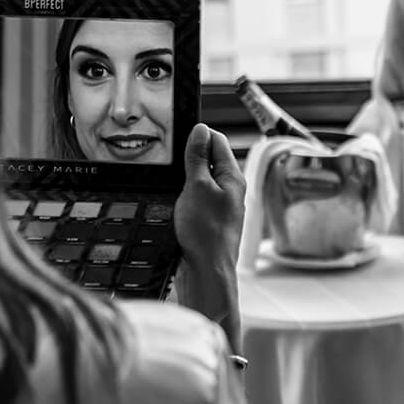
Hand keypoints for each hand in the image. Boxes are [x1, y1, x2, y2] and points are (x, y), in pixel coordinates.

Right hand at [173, 123, 244, 264]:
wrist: (206, 272)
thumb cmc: (206, 233)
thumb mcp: (197, 187)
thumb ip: (197, 158)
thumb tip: (200, 131)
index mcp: (232, 177)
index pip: (218, 141)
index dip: (198, 135)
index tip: (178, 136)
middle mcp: (230, 190)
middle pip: (209, 159)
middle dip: (189, 156)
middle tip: (170, 160)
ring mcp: (220, 205)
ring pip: (200, 179)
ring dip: (184, 177)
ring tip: (171, 182)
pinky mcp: (208, 220)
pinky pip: (196, 198)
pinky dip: (183, 194)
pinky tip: (173, 200)